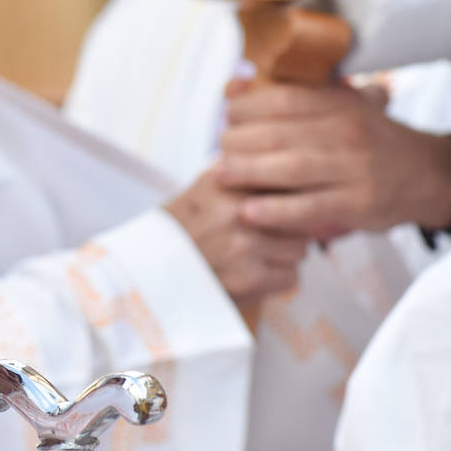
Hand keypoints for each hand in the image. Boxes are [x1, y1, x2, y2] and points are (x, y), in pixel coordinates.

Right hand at [164, 169, 307, 306]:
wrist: (151, 272)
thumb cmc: (182, 230)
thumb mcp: (204, 189)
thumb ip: (241, 174)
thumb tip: (291, 171)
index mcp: (224, 180)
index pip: (284, 181)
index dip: (288, 195)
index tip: (287, 203)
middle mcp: (235, 209)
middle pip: (298, 215)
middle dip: (289, 227)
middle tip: (270, 236)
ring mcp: (243, 245)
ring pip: (299, 248)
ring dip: (285, 255)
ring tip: (259, 256)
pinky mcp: (248, 279)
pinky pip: (291, 278)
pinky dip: (278, 280)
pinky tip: (255, 275)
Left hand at [216, 78, 450, 238]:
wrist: (427, 175)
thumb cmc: (369, 141)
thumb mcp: (341, 108)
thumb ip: (291, 98)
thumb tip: (233, 85)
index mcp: (341, 105)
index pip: (284, 99)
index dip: (247, 107)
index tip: (226, 117)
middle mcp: (347, 133)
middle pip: (281, 134)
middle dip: (240, 142)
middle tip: (218, 150)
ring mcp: (354, 169)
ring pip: (292, 169)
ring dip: (250, 172)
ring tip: (220, 175)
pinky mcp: (358, 204)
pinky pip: (310, 207)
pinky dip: (277, 211)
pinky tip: (250, 212)